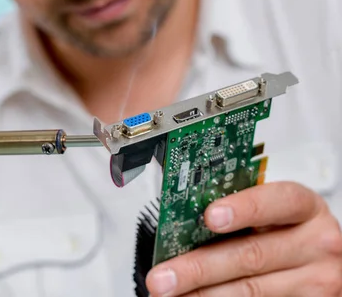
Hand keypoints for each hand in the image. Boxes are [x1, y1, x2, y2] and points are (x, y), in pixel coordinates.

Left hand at [146, 182, 341, 295]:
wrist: (325, 262)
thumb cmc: (292, 230)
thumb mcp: (278, 211)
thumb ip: (245, 209)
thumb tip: (187, 213)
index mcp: (306, 207)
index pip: (277, 201)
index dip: (243, 207)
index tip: (208, 216)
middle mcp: (318, 243)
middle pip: (252, 255)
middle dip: (200, 266)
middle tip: (163, 275)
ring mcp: (317, 281)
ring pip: (252, 290)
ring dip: (204, 294)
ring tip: (171, 294)